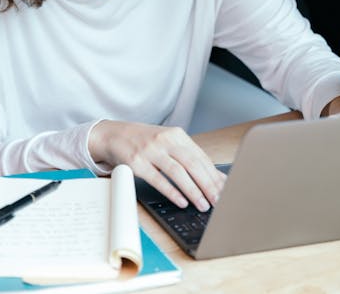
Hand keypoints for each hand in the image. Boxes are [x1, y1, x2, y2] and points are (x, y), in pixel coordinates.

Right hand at [88, 120, 225, 211]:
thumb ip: (187, 156)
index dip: (214, 175)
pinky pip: (158, 179)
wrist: (114, 134)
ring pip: (178, 172)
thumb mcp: (167, 143)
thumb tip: (213, 177)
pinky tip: (182, 201)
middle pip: (193, 164)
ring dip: (193, 190)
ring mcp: (150, 151)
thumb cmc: (145, 141)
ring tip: (203, 204)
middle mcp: (165, 140)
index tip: (225, 190)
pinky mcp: (137, 162)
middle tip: (218, 200)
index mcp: (176, 135)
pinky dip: (172, 192)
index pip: (201, 157)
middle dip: (208, 184)